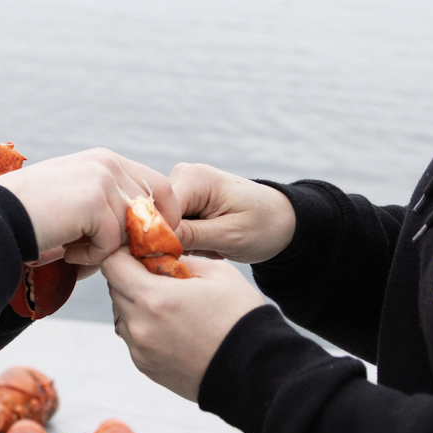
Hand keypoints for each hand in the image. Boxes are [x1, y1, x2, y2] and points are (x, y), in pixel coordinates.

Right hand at [0, 148, 173, 265]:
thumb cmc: (31, 218)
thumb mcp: (78, 204)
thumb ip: (113, 212)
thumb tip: (147, 240)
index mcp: (105, 160)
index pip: (159, 188)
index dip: (160, 220)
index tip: (139, 246)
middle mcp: (107, 162)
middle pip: (154, 209)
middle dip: (136, 240)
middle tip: (101, 253)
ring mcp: (101, 178)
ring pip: (132, 229)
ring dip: (105, 249)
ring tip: (71, 247)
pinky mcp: (93, 201)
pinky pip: (111, 243)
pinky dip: (88, 257)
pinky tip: (63, 249)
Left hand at [100, 250, 269, 401]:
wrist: (255, 371)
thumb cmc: (240, 318)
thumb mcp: (217, 273)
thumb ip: (180, 259)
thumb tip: (160, 256)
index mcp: (154, 298)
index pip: (112, 264)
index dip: (124, 253)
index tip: (142, 252)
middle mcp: (139, 326)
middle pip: (115, 289)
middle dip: (132, 277)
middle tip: (163, 277)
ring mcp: (140, 350)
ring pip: (122, 314)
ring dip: (138, 304)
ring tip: (172, 306)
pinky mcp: (146, 367)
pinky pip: (134, 337)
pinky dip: (146, 327)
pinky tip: (176, 328)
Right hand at [166, 164, 296, 263]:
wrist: (280, 219)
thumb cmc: (263, 226)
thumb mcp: (229, 236)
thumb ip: (189, 236)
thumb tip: (151, 239)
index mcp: (195, 177)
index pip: (158, 210)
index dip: (162, 237)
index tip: (179, 257)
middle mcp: (182, 174)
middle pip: (157, 216)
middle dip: (176, 240)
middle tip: (209, 249)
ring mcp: (180, 185)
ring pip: (163, 223)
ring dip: (183, 241)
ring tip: (212, 244)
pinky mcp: (181, 199)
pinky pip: (171, 225)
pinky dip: (186, 239)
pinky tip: (207, 240)